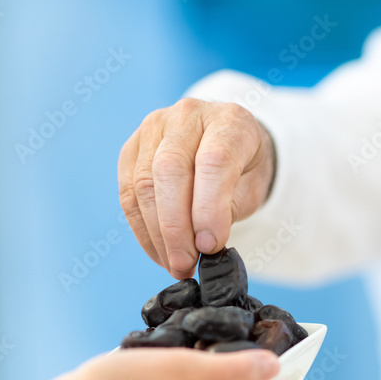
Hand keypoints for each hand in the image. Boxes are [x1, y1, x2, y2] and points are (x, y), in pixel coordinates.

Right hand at [118, 99, 275, 278]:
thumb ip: (228, 209)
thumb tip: (201, 244)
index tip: (210, 246)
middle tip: (186, 263)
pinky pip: (128, 193)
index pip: (213, 161)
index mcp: (229, 121)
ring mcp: (155, 127)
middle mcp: (188, 115)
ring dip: (157, 234)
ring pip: (143, 184)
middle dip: (176, 227)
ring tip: (175, 263)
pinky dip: (142, 230)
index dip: (208, 208)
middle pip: (170, 170)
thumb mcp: (252, 187)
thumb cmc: (244, 168)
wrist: (228, 143)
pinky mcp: (132, 148)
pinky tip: (160, 251)